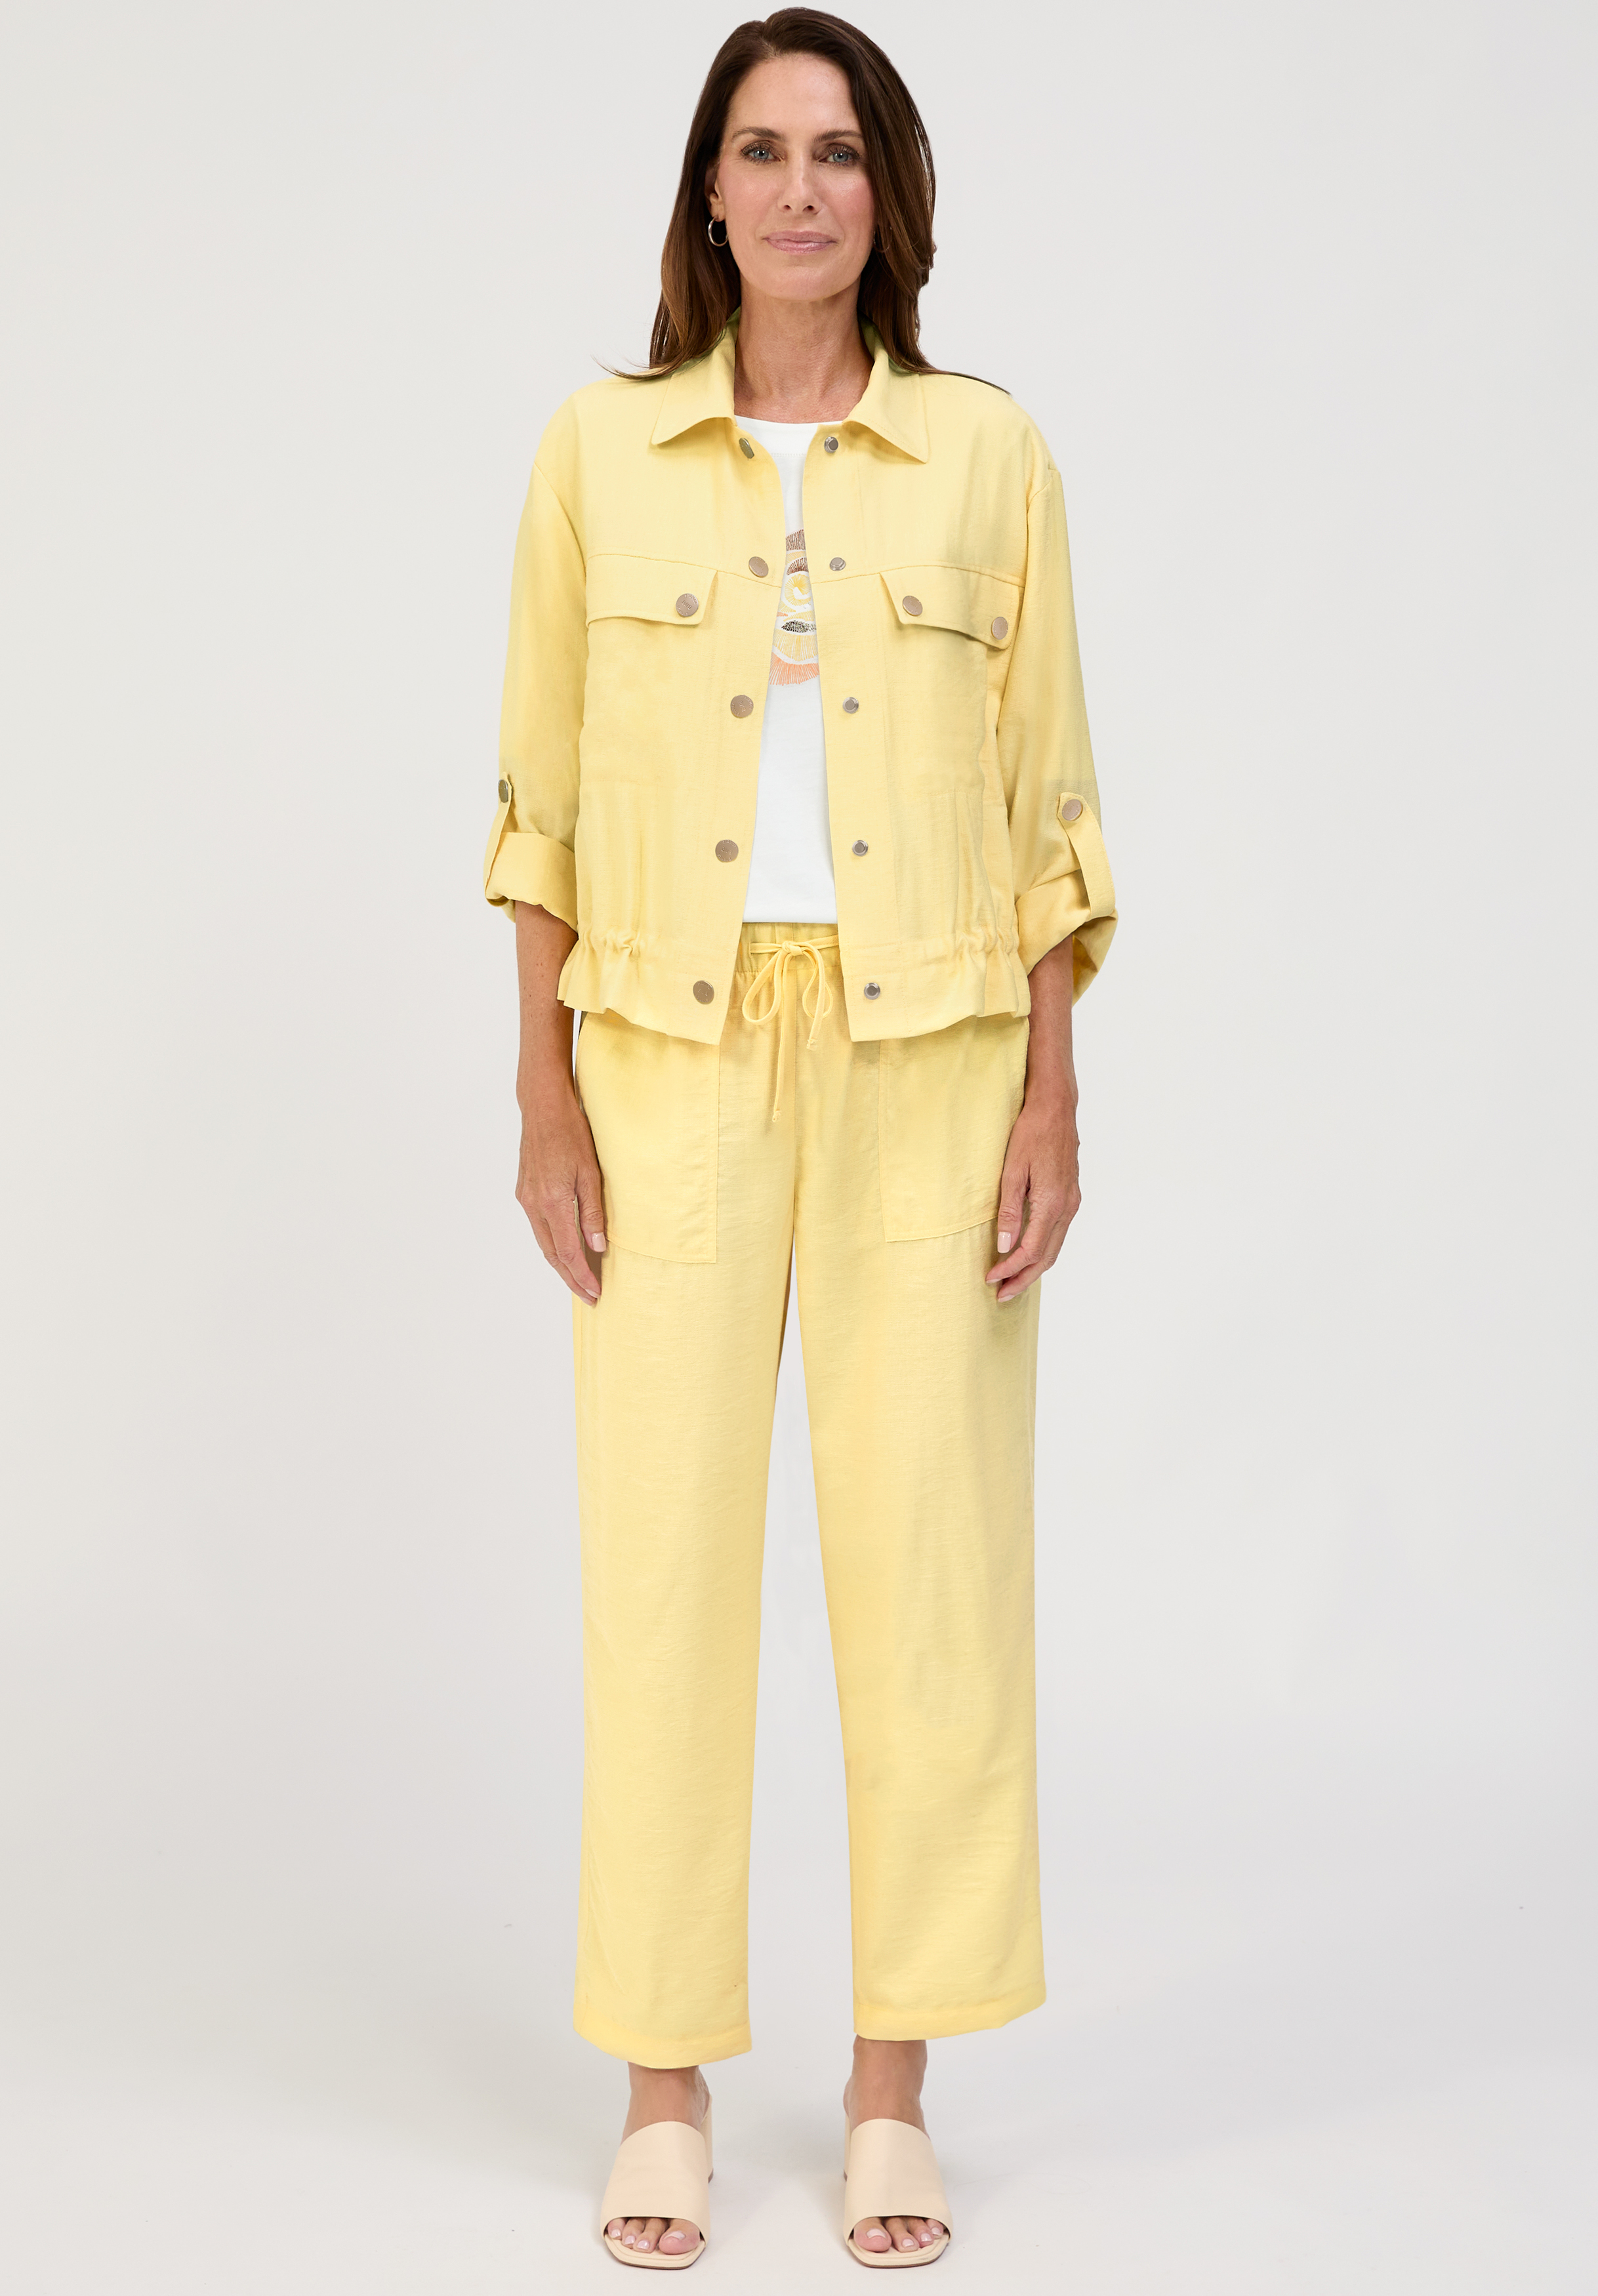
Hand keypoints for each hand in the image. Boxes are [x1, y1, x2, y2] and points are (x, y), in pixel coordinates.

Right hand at [516, 1068, 606, 1304]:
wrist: (543, 1107)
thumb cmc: (572, 1132)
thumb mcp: (591, 1171)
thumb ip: (592, 1211)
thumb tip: (597, 1247)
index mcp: (552, 1201)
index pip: (568, 1252)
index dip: (581, 1276)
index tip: (595, 1293)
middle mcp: (534, 1204)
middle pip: (552, 1254)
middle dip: (571, 1278)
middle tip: (589, 1297)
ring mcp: (526, 1198)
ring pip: (543, 1242)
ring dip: (561, 1264)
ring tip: (579, 1280)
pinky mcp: (525, 1191)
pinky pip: (539, 1227)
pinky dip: (553, 1245)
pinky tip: (565, 1250)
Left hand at [986, 1084, 1080, 1301]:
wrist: (1055, 1108)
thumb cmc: (1030, 1133)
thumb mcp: (1012, 1171)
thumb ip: (1008, 1211)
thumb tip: (1003, 1246)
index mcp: (1051, 1204)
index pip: (1030, 1250)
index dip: (1010, 1270)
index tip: (990, 1279)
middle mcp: (1067, 1207)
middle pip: (1047, 1257)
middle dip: (1024, 1279)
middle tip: (1002, 1295)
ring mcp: (1072, 1202)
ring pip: (1055, 1248)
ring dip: (1034, 1267)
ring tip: (1013, 1281)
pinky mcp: (1071, 1196)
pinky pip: (1058, 1234)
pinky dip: (1043, 1251)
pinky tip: (1028, 1253)